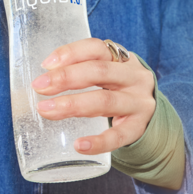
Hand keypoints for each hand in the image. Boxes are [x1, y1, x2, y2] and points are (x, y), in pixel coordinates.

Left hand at [32, 38, 155, 154]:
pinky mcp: (140, 127)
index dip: (70, 53)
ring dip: (73, 105)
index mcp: (121, 58)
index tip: (46, 64)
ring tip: (48, 111)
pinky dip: (99, 141)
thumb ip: (79, 70)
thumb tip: (40, 81)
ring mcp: (139, 102)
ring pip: (105, 102)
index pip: (96, 48)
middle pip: (99, 72)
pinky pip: (119, 136)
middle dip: (66, 78)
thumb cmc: (117, 88)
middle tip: (39, 87)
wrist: (152, 114)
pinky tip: (80, 145)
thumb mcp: (105, 73)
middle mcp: (133, 76)